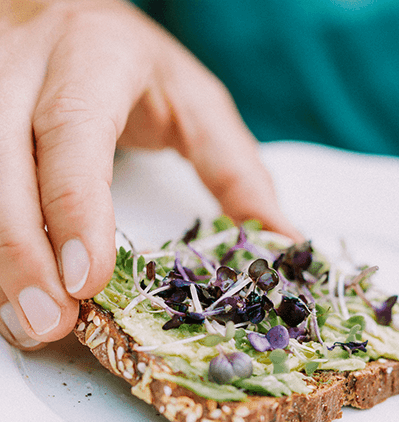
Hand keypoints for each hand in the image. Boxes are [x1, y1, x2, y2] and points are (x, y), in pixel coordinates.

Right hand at [0, 0, 303, 350]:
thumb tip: (281, 240)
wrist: (61, 15)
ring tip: (30, 323)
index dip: (75, 210)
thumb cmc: (128, 65)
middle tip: (51, 322)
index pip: (74, 135)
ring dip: (1, 262)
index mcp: (92, 62)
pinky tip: (12, 292)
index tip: (85, 279)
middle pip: (4, 167)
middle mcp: (24, 74)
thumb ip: (234, 168)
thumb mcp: (193, 101)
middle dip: (21, 253)